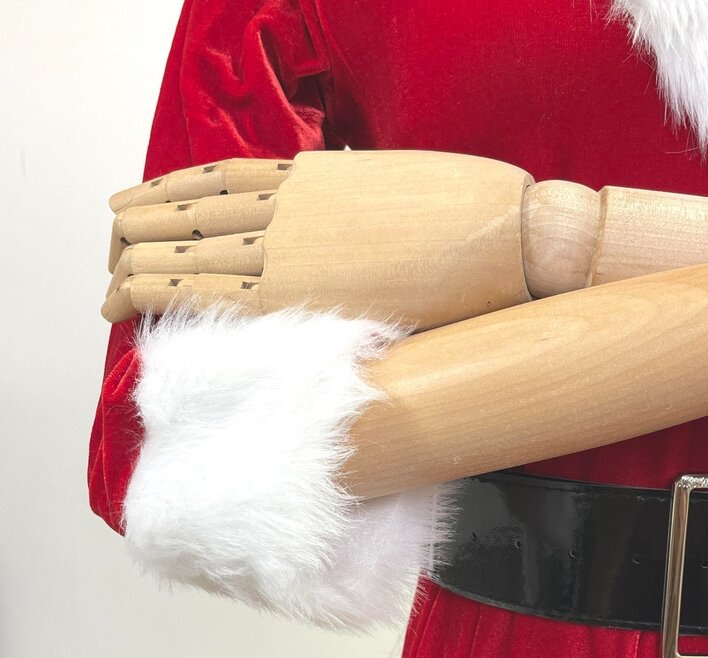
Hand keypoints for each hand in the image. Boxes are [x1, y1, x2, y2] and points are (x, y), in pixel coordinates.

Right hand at [102, 150, 532, 328]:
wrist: (505, 244)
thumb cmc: (456, 307)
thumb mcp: (381, 339)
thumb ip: (327, 332)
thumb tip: (299, 335)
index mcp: (288, 303)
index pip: (183, 293)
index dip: (136, 299)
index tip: (113, 309)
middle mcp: (275, 255)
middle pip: (174, 250)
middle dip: (126, 262)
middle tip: (107, 276)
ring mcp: (290, 208)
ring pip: (192, 209)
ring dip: (142, 217)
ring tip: (112, 226)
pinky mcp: (314, 175)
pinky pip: (231, 173)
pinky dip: (186, 181)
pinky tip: (163, 186)